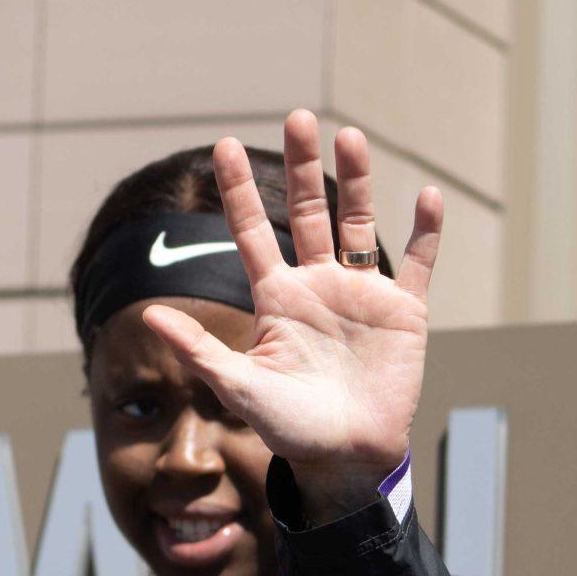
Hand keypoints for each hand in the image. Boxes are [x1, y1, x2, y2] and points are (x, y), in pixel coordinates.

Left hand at [144, 111, 441, 521]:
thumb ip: (199, 349)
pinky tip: (425, 195)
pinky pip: (416, 263)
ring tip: (350, 135)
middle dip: (302, 166)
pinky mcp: (403, 312)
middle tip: (297, 117)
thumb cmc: (289, 427)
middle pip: (307, 212)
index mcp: (277, 298)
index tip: (223, 147)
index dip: (240, 191)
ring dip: (356, 181)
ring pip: (358, 223)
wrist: (344, 458)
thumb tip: (151, 317)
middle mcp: (318, 285)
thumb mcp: (238, 385)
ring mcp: (361, 295)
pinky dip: (424, 232)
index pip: (253, 231)